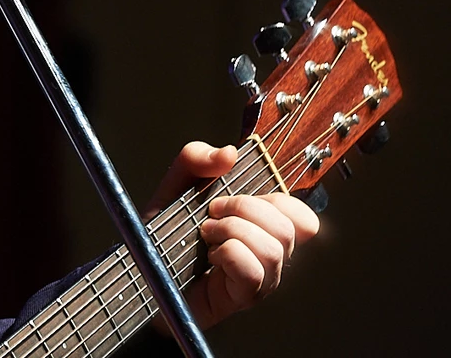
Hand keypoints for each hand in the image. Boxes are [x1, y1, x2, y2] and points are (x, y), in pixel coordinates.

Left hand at [145, 141, 320, 327]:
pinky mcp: (244, 297)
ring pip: (273, 250)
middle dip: (244, 209)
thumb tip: (229, 153)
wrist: (147, 270)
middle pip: (288, 228)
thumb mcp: (177, 184)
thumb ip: (197, 158)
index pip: (303, 218)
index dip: (277, 200)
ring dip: (232, 231)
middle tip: (212, 212)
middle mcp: (269, 254)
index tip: (234, 195)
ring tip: (207, 233)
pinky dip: (228, 254)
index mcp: (263, 227)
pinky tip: (211, 255)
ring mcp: (261, 279)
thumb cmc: (168, 231)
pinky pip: (252, 272)